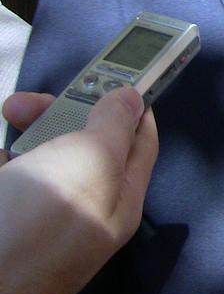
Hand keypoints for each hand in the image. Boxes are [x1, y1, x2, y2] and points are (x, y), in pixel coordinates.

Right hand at [0, 87, 157, 293]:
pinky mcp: (6, 222)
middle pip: (80, 144)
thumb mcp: (91, 162)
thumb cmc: (39, 223)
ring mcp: (38, 221)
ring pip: (37, 161)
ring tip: (4, 121)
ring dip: (22, 135)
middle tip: (22, 103)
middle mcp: (82, 210)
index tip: (113, 70)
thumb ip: (113, 127)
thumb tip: (133, 98)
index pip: (139, 140)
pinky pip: (8, 182)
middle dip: (54, 114)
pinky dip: (3, 164)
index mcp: (118, 199)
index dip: (132, 102)